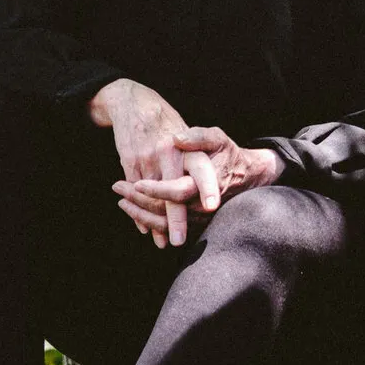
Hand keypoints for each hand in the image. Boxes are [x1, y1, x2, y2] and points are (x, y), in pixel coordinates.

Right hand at [89, 78, 192, 247]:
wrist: (134, 102)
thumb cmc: (168, 122)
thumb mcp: (188, 133)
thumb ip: (197, 161)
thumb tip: (203, 192)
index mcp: (187, 147)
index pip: (200, 169)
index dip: (206, 187)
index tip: (211, 207)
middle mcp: (168, 152)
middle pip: (173, 190)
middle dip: (175, 218)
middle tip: (179, 240)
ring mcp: (147, 157)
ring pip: (152, 196)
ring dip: (155, 220)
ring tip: (162, 241)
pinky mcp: (130, 161)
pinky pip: (135, 191)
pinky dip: (139, 210)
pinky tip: (144, 226)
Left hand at [116, 127, 283, 223]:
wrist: (245, 176)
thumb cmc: (227, 154)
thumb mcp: (217, 139)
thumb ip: (198, 137)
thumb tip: (176, 138)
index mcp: (206, 184)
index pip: (177, 192)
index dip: (156, 190)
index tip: (137, 184)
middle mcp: (201, 206)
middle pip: (165, 211)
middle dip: (139, 201)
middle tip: (119, 188)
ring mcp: (197, 218)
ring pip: (163, 224)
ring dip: (139, 213)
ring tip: (121, 200)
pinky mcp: (193, 224)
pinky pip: (166, 227)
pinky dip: (148, 220)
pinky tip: (134, 209)